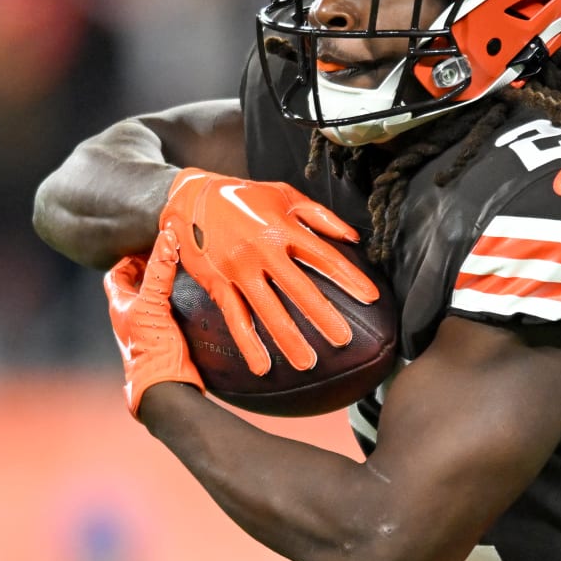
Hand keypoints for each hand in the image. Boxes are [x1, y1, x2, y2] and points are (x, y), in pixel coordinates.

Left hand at [105, 230, 202, 415]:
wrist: (167, 389)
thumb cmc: (152, 348)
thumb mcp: (153, 304)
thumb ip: (160, 271)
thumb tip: (167, 236)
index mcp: (120, 307)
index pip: (116, 275)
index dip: (129, 259)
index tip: (150, 248)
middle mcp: (131, 318)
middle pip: (136, 287)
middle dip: (150, 270)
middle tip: (170, 256)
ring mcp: (149, 331)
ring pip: (153, 301)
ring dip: (165, 286)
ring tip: (184, 271)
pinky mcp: (167, 341)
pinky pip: (171, 315)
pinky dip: (180, 303)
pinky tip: (196, 299)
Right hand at [160, 168, 379, 374]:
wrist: (190, 197)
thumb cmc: (243, 196)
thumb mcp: (284, 195)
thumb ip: (320, 215)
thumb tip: (352, 238)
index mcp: (283, 227)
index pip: (323, 256)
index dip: (349, 277)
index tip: (370, 297)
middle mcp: (262, 250)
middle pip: (298, 288)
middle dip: (322, 315)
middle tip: (343, 339)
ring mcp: (239, 269)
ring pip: (267, 309)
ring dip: (288, 338)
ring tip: (306, 362)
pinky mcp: (219, 283)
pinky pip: (236, 317)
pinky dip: (248, 343)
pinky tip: (261, 365)